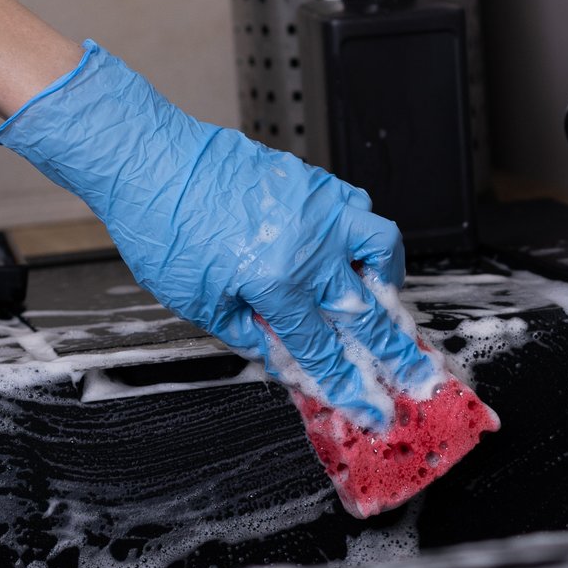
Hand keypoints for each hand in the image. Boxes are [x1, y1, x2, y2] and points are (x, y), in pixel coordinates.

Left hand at [0, 42, 436, 424]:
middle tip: (415, 372)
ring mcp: (318, 209)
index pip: (323, 349)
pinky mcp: (314, 181)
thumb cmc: (162, 227)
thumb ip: (248, 331)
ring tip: (384, 294)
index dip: (349, 386)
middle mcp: (308, 247)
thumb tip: (279, 353)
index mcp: (277, 283)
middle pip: (367, 310)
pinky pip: (358, 205)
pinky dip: (361, 230)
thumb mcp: (197, 301)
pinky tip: (348, 243)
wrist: (151, 162)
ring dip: (389, 277)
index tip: (370, 406)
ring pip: (382, 245)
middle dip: (396, 351)